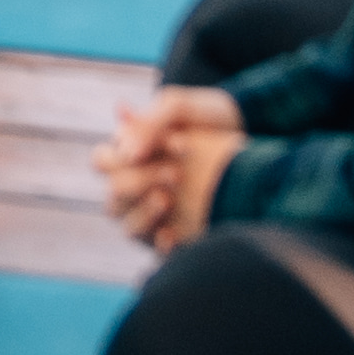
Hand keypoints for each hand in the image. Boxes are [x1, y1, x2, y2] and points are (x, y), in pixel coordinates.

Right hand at [92, 88, 245, 250]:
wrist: (249, 132)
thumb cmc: (208, 115)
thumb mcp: (178, 108)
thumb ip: (148, 123)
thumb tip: (126, 152)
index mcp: (129, 150)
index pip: (104, 160)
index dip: (127, 157)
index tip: (175, 146)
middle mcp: (136, 181)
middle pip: (114, 193)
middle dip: (138, 183)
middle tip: (175, 175)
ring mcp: (154, 208)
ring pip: (127, 224)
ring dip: (142, 215)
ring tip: (168, 201)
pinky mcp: (176, 230)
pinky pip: (155, 246)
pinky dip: (160, 243)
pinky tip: (173, 236)